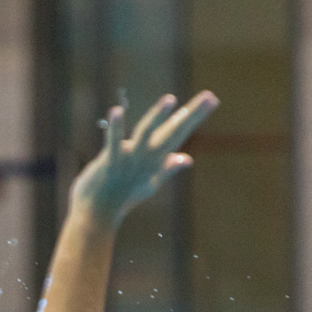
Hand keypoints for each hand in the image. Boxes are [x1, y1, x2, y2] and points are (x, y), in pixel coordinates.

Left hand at [70, 91, 217, 228]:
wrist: (98, 215)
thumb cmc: (122, 197)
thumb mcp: (149, 184)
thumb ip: (167, 169)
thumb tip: (187, 159)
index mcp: (156, 160)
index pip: (179, 133)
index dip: (195, 116)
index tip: (213, 98)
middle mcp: (146, 158)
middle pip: (172, 132)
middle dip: (191, 115)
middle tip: (210, 96)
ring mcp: (129, 160)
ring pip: (145, 134)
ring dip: (157, 118)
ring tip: (170, 99)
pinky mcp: (110, 162)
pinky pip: (113, 143)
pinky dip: (115, 128)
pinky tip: (115, 111)